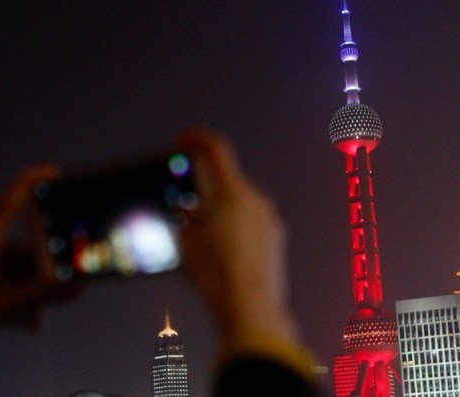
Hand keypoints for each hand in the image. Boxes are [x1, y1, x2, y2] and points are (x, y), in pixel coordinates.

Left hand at [0, 163, 70, 373]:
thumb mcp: (8, 305)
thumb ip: (45, 294)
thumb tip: (76, 287)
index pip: (11, 203)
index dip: (32, 182)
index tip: (51, 168)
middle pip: (26, 248)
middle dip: (45, 270)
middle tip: (66, 285)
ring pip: (20, 271)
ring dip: (33, 293)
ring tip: (37, 316)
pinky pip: (9, 284)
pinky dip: (21, 300)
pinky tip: (27, 323)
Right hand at [176, 127, 298, 345]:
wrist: (249, 306)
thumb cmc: (217, 274)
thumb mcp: (186, 241)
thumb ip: (185, 218)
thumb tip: (186, 214)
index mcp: (232, 193)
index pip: (215, 149)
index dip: (196, 138)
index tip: (184, 139)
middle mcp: (255, 200)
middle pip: (225, 181)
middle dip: (204, 191)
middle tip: (186, 210)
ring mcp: (269, 219)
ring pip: (239, 203)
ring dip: (220, 212)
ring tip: (204, 240)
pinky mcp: (276, 237)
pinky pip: (252, 221)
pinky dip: (236, 227)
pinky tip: (223, 252)